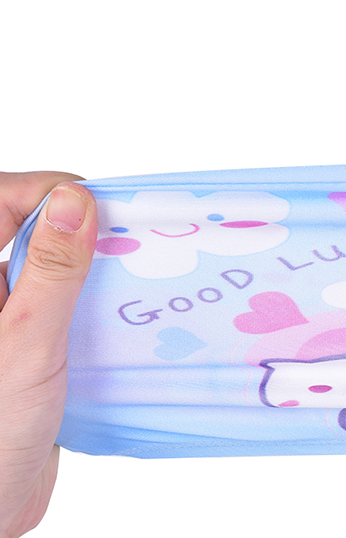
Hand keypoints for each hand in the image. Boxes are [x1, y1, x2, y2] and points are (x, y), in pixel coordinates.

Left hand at [0, 171, 96, 537]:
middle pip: (30, 229)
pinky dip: (99, 301)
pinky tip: (129, 311)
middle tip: (131, 237)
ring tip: (139, 271)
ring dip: (94, 264)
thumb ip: (51, 269)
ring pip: (54, 268)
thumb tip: (75, 200)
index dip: (48, 191)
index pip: (1, 200)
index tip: (99, 205)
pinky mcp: (35, 346)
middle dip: (80, 224)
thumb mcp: (28, 340)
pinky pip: (68, 305)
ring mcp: (10, 320)